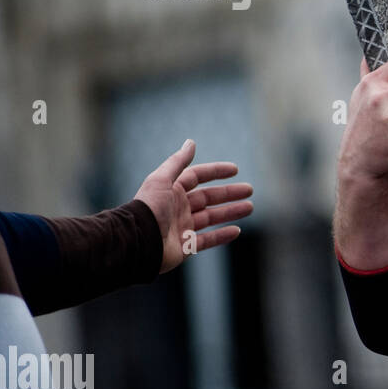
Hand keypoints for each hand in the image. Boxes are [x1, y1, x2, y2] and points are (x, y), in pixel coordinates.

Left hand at [134, 139, 254, 273]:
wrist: (138, 241)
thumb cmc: (149, 208)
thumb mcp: (162, 180)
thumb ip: (178, 162)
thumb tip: (191, 142)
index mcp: (172, 191)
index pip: (197, 177)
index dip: (216, 172)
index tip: (235, 170)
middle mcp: (178, 208)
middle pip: (209, 197)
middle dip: (229, 193)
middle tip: (249, 190)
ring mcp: (183, 227)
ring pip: (212, 218)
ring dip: (231, 212)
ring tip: (249, 207)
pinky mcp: (185, 246)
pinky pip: (207, 240)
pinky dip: (222, 236)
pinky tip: (237, 231)